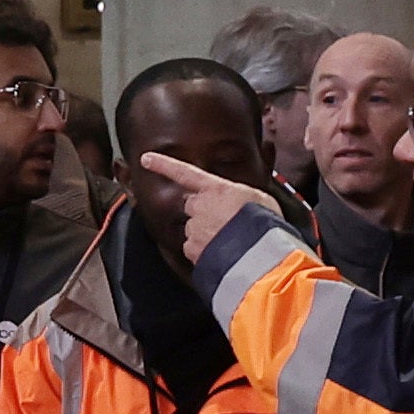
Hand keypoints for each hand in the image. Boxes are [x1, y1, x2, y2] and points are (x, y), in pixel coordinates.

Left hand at [131, 151, 253, 262]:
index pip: (184, 172)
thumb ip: (240, 197)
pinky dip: (205, 252)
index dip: (163, 165)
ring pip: (194, 230)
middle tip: (227, 224)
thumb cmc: (266, 224)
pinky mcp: (193, 249)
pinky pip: (194, 249)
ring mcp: (195, 228)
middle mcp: (200, 206)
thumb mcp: (260, 199)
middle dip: (204, 214)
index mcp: (216, 188)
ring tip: (231, 242)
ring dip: (207, 235)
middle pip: (193, 207)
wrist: (262, 253)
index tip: (146, 158)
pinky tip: (224, 255)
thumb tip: (239, 205)